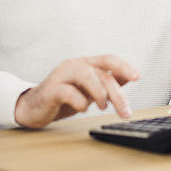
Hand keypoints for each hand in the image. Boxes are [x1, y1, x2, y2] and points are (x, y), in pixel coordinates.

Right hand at [14, 55, 139, 128]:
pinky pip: (67, 92)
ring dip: (99, 92)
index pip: (108, 59)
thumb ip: (106, 83)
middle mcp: (74, 66)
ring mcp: (61, 76)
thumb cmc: (63, 98)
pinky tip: (83, 109)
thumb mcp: (89, 91)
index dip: (124, 66)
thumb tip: (129, 77)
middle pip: (101, 73)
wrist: (33, 109)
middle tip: (125, 111)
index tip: (137, 76)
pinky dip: (79, 101)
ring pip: (85, 75)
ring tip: (102, 106)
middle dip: (116, 93)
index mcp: (85, 64)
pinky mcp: (50, 90)